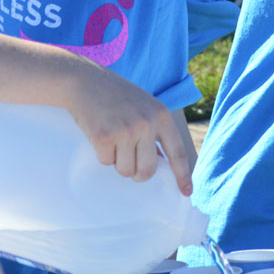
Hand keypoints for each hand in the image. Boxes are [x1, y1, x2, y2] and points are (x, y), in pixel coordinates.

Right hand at [64, 69, 193, 194]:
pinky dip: (102, 155)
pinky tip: (100, 136)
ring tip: (114, 142)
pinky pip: (106, 162)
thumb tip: (161, 163)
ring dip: (119, 163)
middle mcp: (147, 124)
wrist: (86, 82)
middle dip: (139, 175)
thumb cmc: (117, 97)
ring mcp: (125, 131)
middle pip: (148, 170)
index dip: (182, 175)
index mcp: (162, 117)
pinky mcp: (104, 137)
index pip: (178, 152)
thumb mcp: (145, 108)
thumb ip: (155, 132)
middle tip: (131, 166)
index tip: (187, 192)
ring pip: (126, 170)